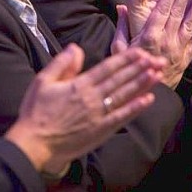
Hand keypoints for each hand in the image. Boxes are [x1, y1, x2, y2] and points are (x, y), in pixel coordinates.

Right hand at [6, 44, 164, 174]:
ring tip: (157, 73)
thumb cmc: (35, 112)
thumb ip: (61, 63)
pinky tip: (148, 99)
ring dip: (142, 84)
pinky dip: (135, 108)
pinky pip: (121, 117)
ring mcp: (98, 115)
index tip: (140, 51)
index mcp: (79, 85)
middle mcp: (92, 98)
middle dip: (140, 68)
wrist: (33, 144)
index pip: (108, 67)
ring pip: (124, 95)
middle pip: (121, 79)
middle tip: (157, 59)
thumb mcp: (42, 81)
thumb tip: (76, 48)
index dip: (126, 58)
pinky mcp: (100, 130)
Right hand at [121, 0, 191, 88]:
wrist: (147, 96)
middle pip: (177, 13)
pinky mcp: (186, 58)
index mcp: (149, 37)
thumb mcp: (118, 50)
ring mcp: (179, 49)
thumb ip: (121, 27)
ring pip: (191, 24)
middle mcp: (167, 41)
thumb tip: (120, 7)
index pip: (162, 10)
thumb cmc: (129, 73)